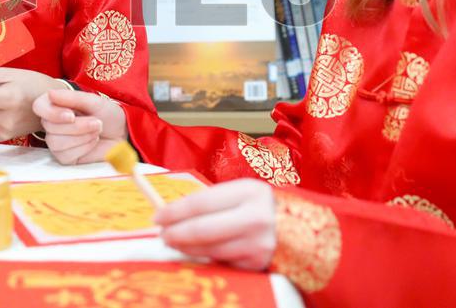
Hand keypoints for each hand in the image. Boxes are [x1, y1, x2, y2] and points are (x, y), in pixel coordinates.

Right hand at [32, 89, 127, 164]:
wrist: (122, 133)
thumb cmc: (107, 114)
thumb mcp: (94, 102)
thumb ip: (72, 98)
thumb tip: (50, 94)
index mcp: (56, 106)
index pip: (39, 107)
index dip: (52, 113)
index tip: (71, 115)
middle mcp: (53, 124)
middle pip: (50, 127)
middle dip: (77, 126)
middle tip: (97, 122)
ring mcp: (57, 142)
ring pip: (56, 142)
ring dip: (81, 137)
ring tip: (97, 130)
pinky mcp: (65, 157)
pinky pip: (65, 155)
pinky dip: (83, 148)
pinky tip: (93, 141)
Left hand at [155, 179, 275, 271]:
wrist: (298, 227)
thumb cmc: (259, 206)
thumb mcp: (240, 193)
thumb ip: (211, 201)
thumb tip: (173, 213)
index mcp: (248, 192)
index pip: (201, 202)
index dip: (175, 211)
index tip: (158, 217)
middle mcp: (255, 218)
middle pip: (202, 229)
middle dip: (176, 233)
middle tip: (162, 234)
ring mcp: (257, 244)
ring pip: (209, 249)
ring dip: (186, 248)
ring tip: (174, 243)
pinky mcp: (257, 264)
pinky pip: (222, 261)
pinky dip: (206, 256)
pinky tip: (196, 251)